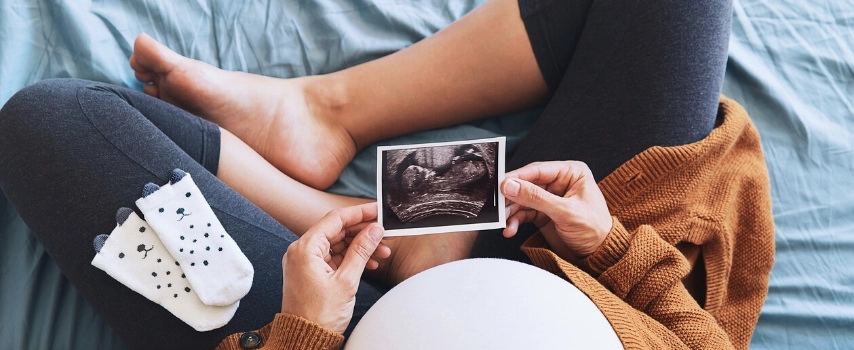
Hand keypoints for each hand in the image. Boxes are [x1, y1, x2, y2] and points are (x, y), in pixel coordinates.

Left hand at [280, 203, 390, 332]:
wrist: (305, 341)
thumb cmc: (320, 315)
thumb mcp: (346, 281)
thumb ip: (361, 251)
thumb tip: (374, 230)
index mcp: (305, 248)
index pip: (335, 219)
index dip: (359, 213)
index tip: (377, 211)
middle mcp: (302, 251)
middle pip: (337, 231)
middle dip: (363, 233)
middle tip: (384, 234)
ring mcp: (305, 262)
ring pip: (337, 244)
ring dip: (360, 247)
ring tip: (382, 253)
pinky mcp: (310, 272)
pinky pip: (333, 257)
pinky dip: (351, 258)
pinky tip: (369, 264)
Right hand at [501, 161, 611, 260]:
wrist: (599, 255)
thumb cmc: (594, 229)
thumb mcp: (565, 212)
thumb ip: (537, 198)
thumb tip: (510, 185)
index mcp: (571, 173)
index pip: (538, 170)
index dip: (517, 177)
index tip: (500, 184)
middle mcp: (558, 182)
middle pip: (526, 184)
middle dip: (511, 196)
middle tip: (497, 205)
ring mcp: (549, 198)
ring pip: (522, 199)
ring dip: (511, 211)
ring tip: (502, 221)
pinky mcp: (543, 213)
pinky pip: (524, 213)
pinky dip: (515, 221)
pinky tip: (510, 229)